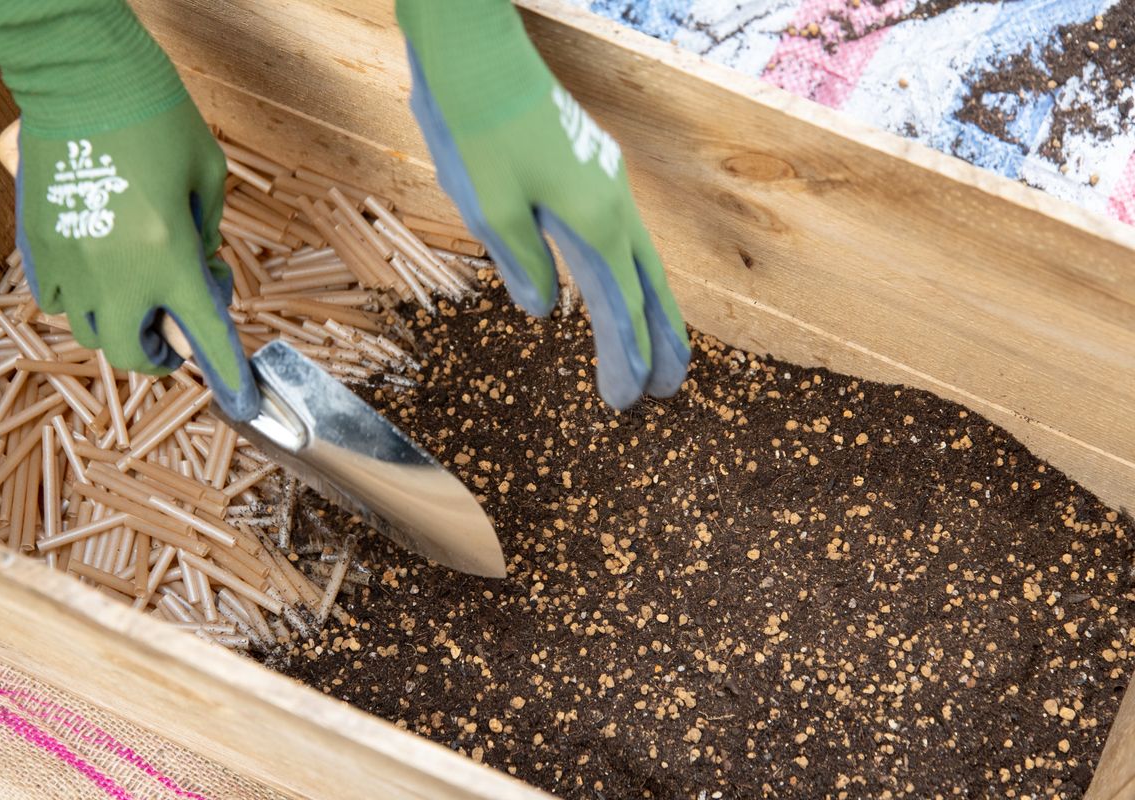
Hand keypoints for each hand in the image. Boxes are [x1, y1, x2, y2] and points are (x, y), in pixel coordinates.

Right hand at [0, 0, 256, 420]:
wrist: (85, 78)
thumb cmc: (160, 122)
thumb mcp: (208, 180)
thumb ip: (208, 236)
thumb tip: (202, 270)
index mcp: (171, 257)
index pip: (206, 335)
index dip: (229, 375)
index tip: (242, 402)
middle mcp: (119, 272)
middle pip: (133, 353)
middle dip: (159, 357)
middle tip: (172, 340)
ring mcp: (73, 263)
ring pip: (91, 331)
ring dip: (120, 326)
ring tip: (135, 298)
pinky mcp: (40, 245)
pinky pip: (57, 299)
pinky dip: (81, 301)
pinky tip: (99, 275)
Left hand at [398, 0, 689, 410]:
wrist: (479, 58)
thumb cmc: (477, 131)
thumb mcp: (490, 207)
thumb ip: (522, 262)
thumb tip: (543, 311)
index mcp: (592, 219)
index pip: (619, 306)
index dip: (626, 356)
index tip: (628, 400)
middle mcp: (613, 203)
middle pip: (648, 286)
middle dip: (661, 341)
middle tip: (670, 390)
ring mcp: (607, 182)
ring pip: (643, 258)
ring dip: (654, 308)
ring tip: (665, 351)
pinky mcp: (593, 169)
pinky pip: (624, 233)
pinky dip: (632, 272)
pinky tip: (624, 285)